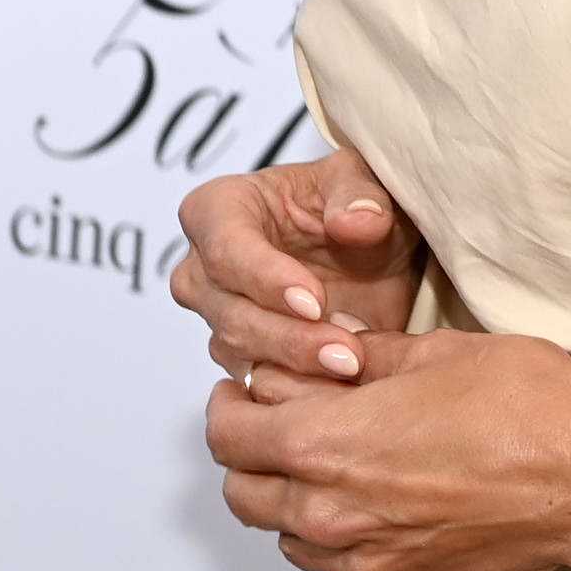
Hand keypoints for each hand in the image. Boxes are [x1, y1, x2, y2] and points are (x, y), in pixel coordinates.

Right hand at [172, 148, 421, 391]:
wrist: (368, 251)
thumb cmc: (351, 204)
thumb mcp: (366, 181)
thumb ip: (360, 194)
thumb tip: (357, 221)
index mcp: (217, 210)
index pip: (226, 249)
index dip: (268, 279)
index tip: (316, 302)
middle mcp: (202, 268)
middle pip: (231, 312)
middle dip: (291, 336)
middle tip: (346, 351)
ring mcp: (218, 317)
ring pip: (241, 353)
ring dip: (298, 366)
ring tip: (352, 366)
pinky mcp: (241, 356)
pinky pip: (256, 384)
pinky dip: (300, 388)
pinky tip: (340, 386)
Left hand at [206, 329, 570, 570]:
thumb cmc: (525, 405)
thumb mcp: (441, 351)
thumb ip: (369, 357)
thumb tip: (332, 353)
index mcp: (324, 443)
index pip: (228, 435)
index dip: (228, 405)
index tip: (244, 390)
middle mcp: (327, 512)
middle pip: (241, 494)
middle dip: (251, 455)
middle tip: (283, 423)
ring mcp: (363, 560)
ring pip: (287, 538)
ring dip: (294, 500)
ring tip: (338, 465)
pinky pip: (342, 568)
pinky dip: (344, 537)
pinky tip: (385, 503)